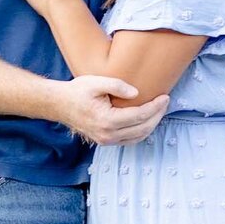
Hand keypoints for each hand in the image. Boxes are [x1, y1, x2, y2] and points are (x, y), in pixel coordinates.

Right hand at [53, 75, 169, 145]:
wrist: (59, 104)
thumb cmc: (77, 91)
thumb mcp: (95, 82)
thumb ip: (117, 85)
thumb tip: (136, 93)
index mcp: (107, 120)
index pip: (139, 116)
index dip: (155, 107)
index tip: (165, 97)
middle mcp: (108, 134)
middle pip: (142, 128)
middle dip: (157, 115)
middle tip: (165, 102)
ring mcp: (106, 140)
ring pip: (138, 137)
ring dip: (151, 125)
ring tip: (159, 110)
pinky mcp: (105, 141)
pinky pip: (130, 140)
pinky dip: (141, 131)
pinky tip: (146, 120)